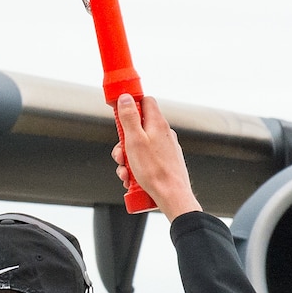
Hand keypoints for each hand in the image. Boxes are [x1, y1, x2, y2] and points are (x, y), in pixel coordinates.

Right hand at [114, 94, 201, 220]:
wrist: (172, 195)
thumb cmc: (154, 170)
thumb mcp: (134, 140)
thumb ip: (129, 117)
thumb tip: (125, 98)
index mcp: (157, 124)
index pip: (145, 101)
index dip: (131, 104)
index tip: (119, 113)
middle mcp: (164, 133)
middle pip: (138, 127)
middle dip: (123, 141)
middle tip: (120, 154)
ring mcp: (166, 148)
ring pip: (140, 146)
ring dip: (127, 158)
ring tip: (126, 171)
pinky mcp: (165, 161)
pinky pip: (146, 159)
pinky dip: (136, 167)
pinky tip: (133, 178)